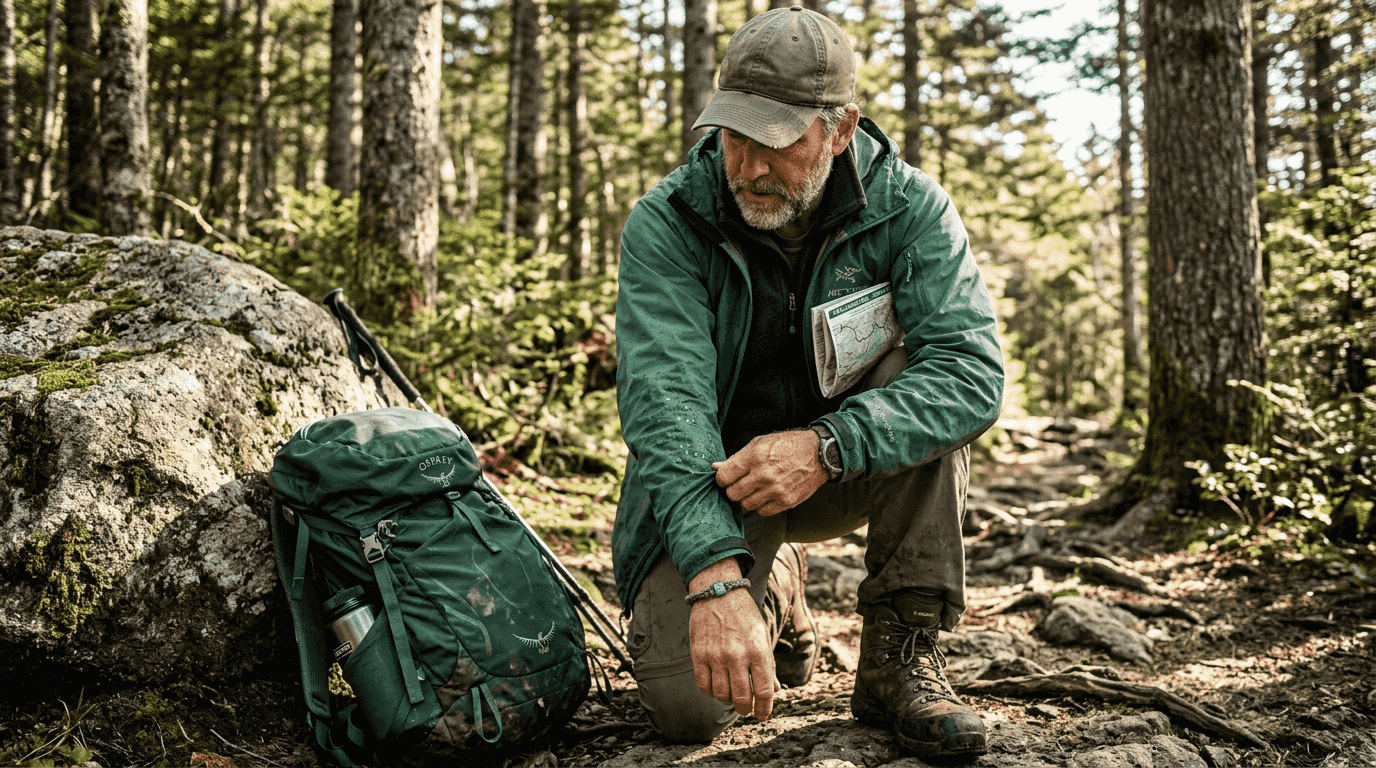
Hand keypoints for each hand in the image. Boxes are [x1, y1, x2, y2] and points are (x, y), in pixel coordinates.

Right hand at [688, 559, 776, 720]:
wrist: (719, 593)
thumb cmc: (745, 616)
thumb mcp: (763, 636)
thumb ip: (768, 665)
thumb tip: (774, 690)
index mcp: (758, 650)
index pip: (764, 691)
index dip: (764, 709)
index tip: (763, 714)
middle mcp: (737, 655)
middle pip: (741, 698)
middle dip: (745, 709)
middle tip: (746, 708)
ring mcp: (716, 655)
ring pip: (721, 695)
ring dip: (728, 700)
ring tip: (731, 695)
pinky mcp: (699, 654)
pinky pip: (703, 685)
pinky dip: (711, 692)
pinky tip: (716, 688)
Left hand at [712, 430, 827, 515]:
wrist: (818, 454)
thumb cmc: (786, 446)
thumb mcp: (760, 443)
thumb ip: (736, 458)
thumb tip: (715, 467)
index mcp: (754, 456)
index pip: (724, 477)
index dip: (722, 478)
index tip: (728, 477)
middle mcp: (764, 474)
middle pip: (733, 494)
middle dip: (734, 489)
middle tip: (742, 483)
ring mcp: (775, 490)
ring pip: (746, 505)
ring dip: (747, 498)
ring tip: (756, 488)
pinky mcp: (786, 502)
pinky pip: (762, 512)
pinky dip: (761, 505)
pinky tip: (767, 495)